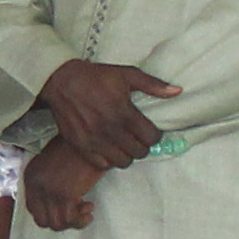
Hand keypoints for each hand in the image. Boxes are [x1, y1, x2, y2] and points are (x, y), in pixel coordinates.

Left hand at [19, 137, 105, 233]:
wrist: (91, 136)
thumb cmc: (78, 148)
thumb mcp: (55, 164)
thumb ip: (50, 181)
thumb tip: (58, 203)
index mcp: (31, 176)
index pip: (33, 209)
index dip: (51, 214)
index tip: (68, 208)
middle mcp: (35, 185)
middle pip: (42, 220)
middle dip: (62, 221)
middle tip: (79, 211)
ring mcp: (48, 190)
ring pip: (56, 224)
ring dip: (73, 222)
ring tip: (87, 209)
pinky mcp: (64, 194)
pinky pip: (69, 220)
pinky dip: (80, 220)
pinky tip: (90, 207)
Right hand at [36, 58, 182, 171]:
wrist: (61, 81)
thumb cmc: (95, 77)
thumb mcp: (126, 74)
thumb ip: (153, 85)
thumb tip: (177, 92)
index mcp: (123, 111)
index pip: (151, 137)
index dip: (155, 135)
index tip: (150, 131)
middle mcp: (109, 128)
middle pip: (139, 152)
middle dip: (143, 146)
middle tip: (138, 138)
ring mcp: (94, 139)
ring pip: (122, 161)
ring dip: (127, 155)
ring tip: (124, 144)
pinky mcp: (80, 145)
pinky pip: (102, 164)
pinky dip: (108, 159)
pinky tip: (109, 148)